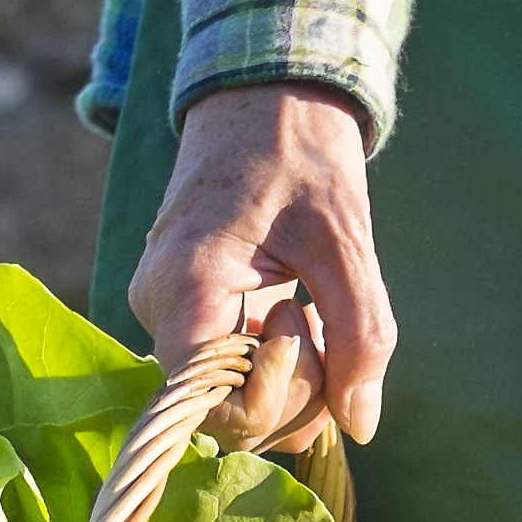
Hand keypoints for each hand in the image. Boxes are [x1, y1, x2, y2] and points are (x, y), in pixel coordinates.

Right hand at [125, 80, 396, 450]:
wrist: (264, 96)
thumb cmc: (299, 152)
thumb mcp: (345, 240)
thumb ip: (361, 336)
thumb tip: (361, 425)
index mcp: (184, 290)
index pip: (217, 409)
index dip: (278, 397)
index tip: (303, 321)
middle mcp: (160, 312)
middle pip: (229, 417)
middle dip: (297, 391)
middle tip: (320, 316)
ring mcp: (170, 317)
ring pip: (236, 402)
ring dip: (295, 379)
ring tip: (310, 307)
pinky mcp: (190, 316)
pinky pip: (236, 374)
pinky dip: (281, 363)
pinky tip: (297, 313)